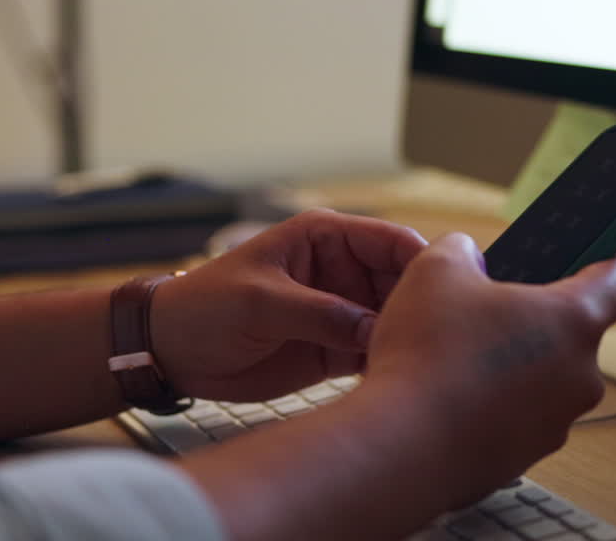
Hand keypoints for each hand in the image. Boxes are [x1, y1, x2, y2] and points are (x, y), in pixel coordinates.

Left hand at [149, 209, 425, 401]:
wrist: (171, 351)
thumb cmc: (205, 306)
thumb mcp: (261, 302)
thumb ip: (320, 313)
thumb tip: (376, 328)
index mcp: (325, 237)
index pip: (389, 240)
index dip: (420, 260)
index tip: (444, 288)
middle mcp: (342, 271)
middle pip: (401, 282)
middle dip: (421, 304)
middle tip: (436, 334)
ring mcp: (342, 311)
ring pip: (395, 319)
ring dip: (408, 337)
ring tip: (422, 360)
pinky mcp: (335, 350)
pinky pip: (375, 353)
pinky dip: (389, 363)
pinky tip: (400, 377)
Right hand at [361, 232, 615, 505]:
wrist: (400, 447)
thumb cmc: (427, 353)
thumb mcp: (436, 269)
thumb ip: (463, 249)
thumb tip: (467, 257)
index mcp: (574, 321)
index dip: (608, 260)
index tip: (588, 255)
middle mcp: (580, 376)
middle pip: (574, 332)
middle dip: (534, 318)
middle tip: (486, 308)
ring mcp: (556, 423)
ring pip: (544, 379)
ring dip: (513, 364)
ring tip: (457, 357)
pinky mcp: (526, 457)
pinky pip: (517, 418)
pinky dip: (492, 405)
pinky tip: (448, 397)